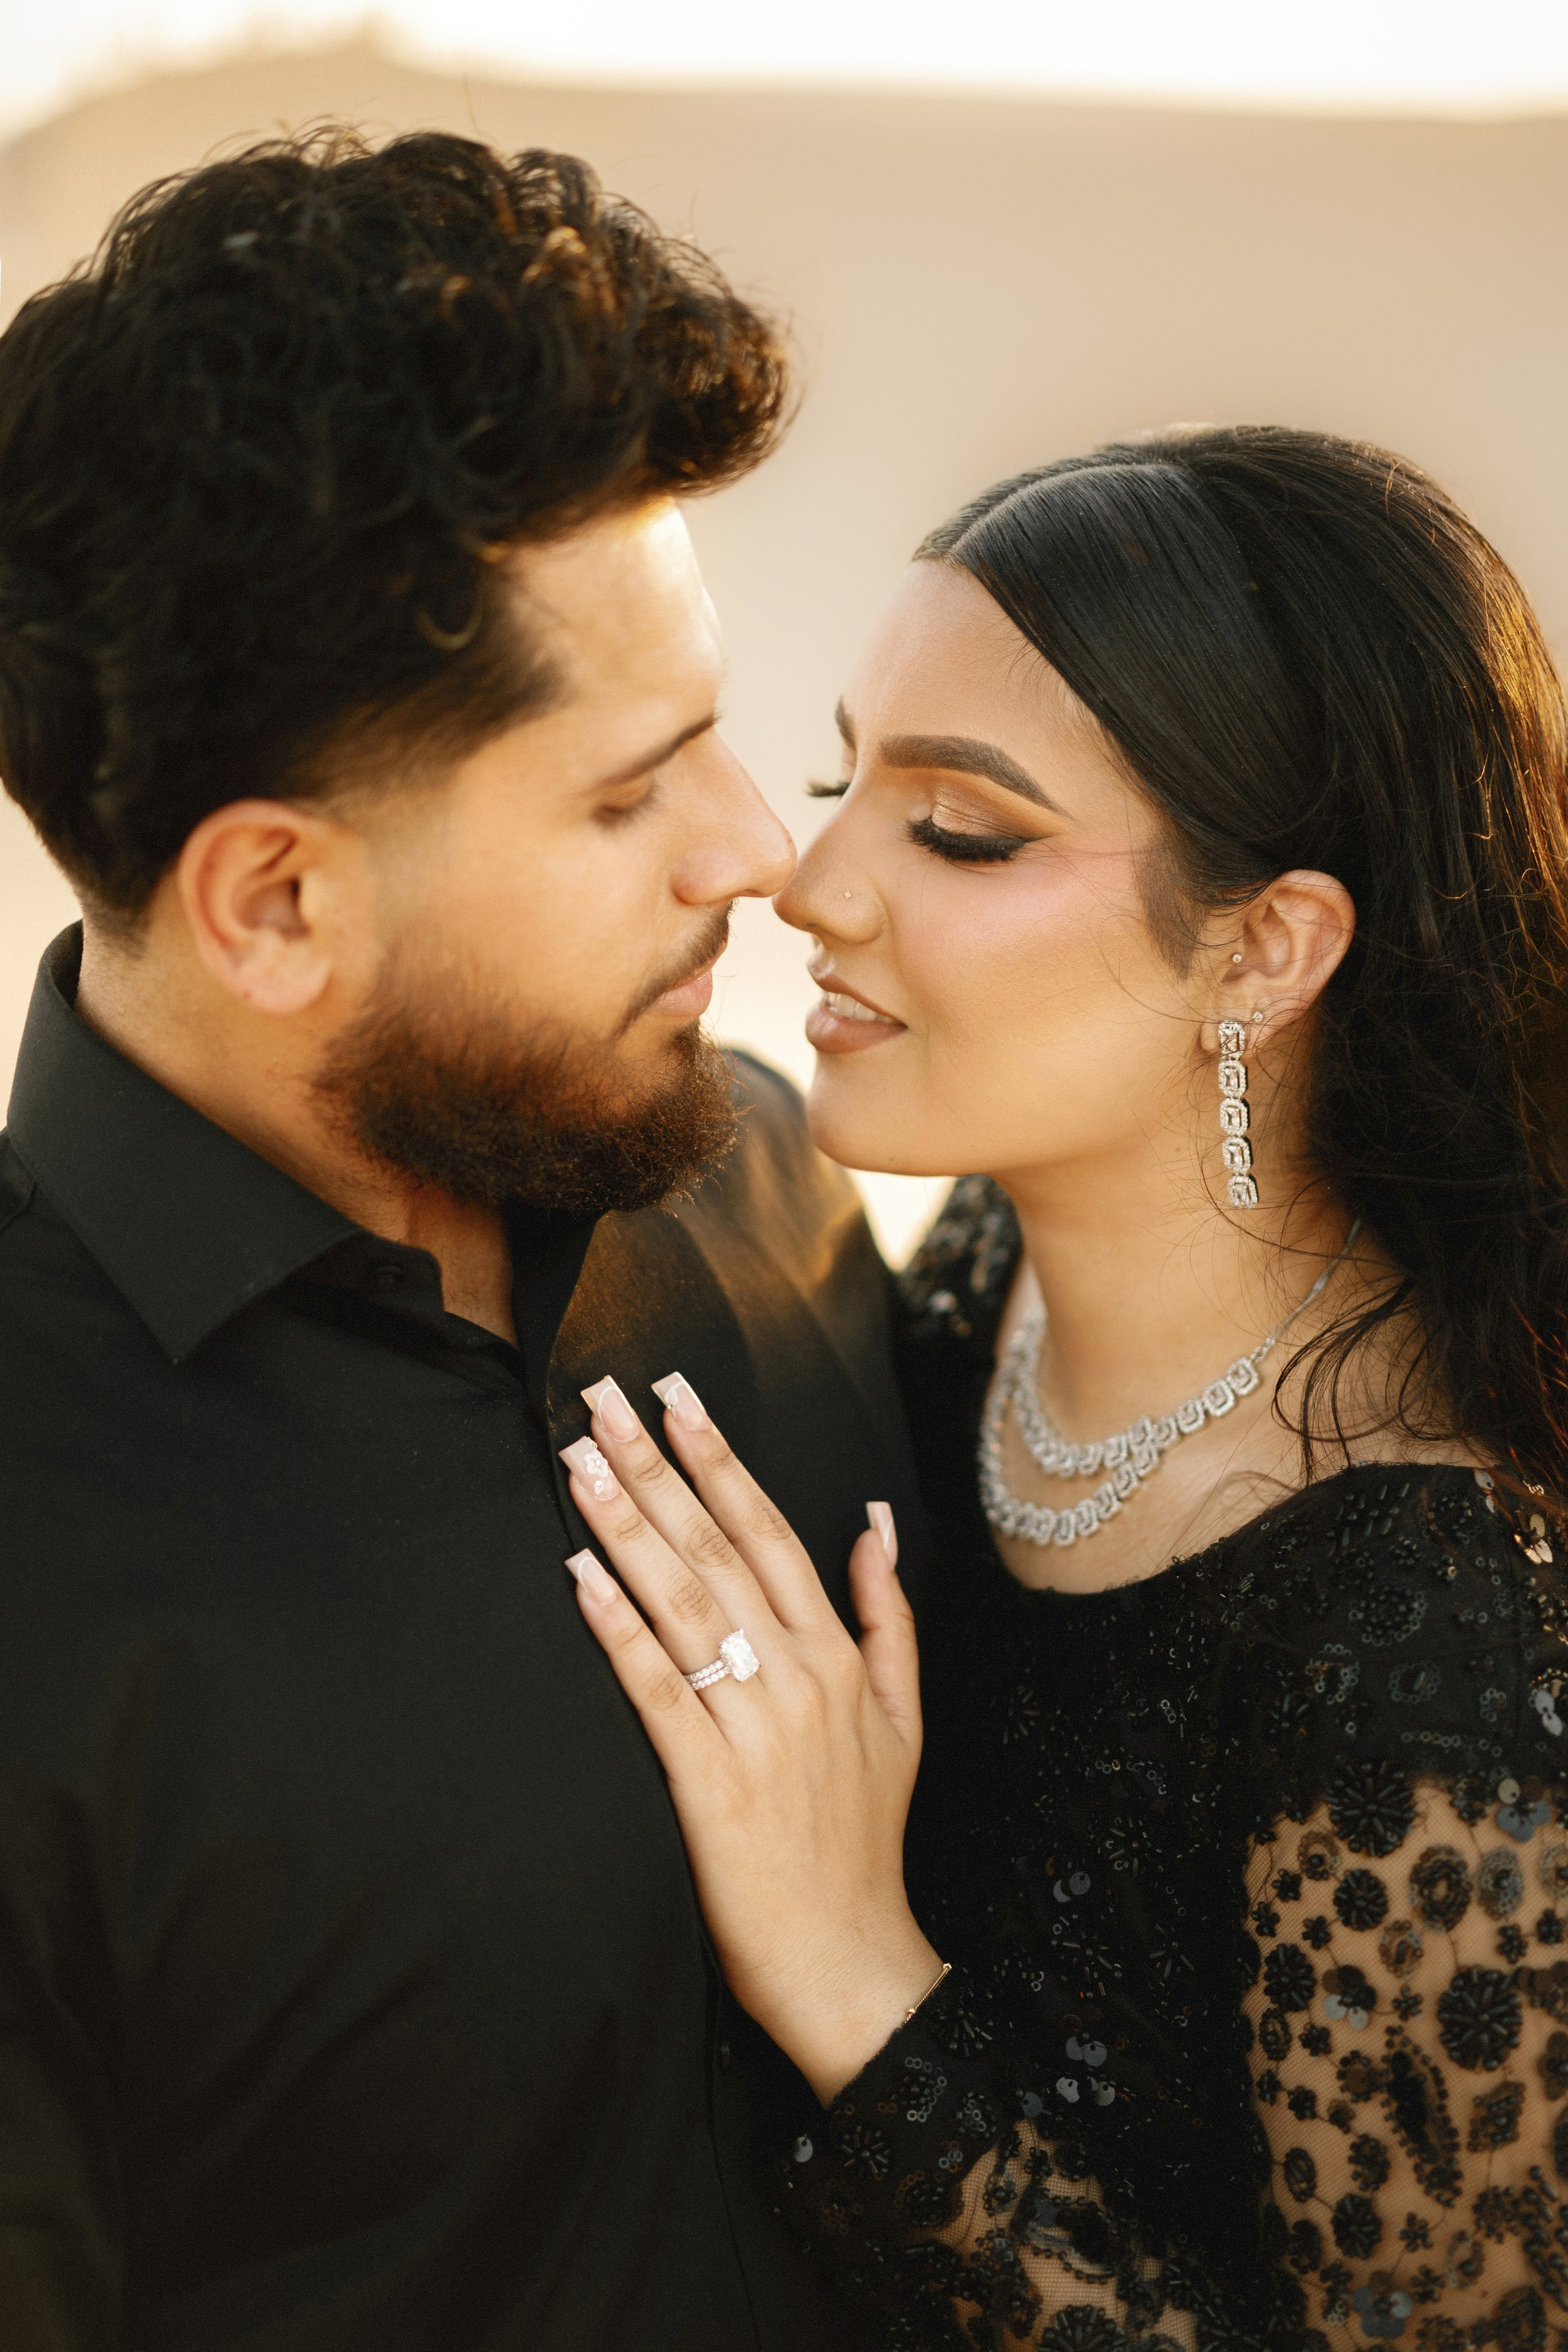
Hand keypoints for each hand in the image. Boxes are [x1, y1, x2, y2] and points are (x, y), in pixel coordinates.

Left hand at [559, 1371, 939, 2105]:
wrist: (851, 1962)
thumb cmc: (864, 1839)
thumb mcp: (901, 1719)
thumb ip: (888, 1617)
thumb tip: (875, 1524)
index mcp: (837, 1655)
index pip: (769, 1530)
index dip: (719, 1458)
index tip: (676, 1394)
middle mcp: (798, 1677)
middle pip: (717, 1548)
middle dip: (656, 1466)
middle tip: (601, 1397)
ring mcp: (756, 1729)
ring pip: (683, 1604)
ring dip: (626, 1526)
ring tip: (580, 1463)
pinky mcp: (709, 1785)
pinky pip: (658, 1691)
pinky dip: (619, 1630)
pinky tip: (580, 1578)